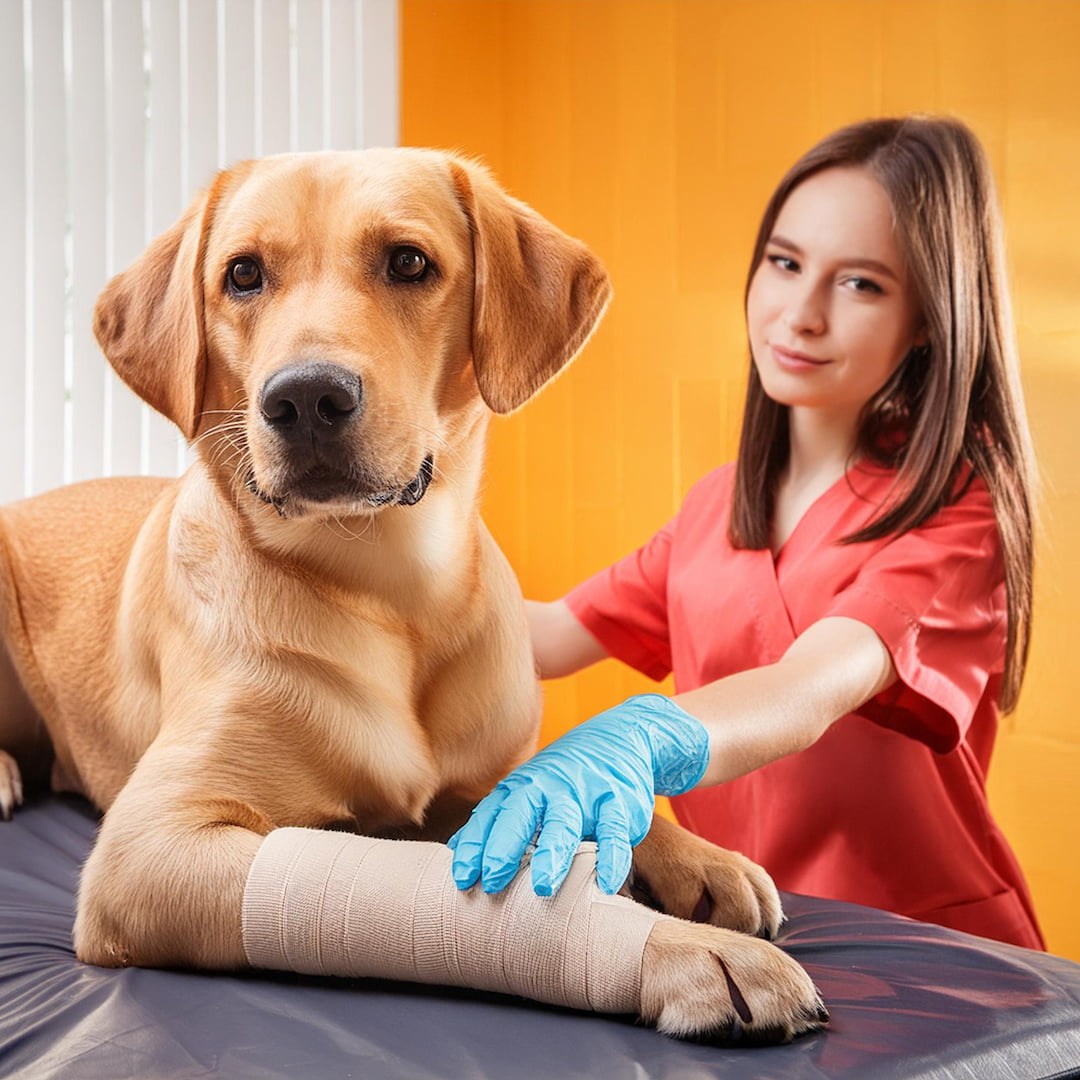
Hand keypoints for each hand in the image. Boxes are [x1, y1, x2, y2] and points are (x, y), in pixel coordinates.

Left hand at [448, 694, 708, 895]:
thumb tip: (456, 852)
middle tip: (491, 882)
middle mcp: (548, 788)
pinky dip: (611, 857)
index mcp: (522, 788)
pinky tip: (606, 883)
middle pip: (521, 816)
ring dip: (553, 853)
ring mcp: (584, 793)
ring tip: (543, 888)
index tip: (461, 879)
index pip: (491, 817)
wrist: (622, 739)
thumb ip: (496, 820)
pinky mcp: (618, 801)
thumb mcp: (529, 792)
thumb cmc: (565, 780)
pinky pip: (614, 831)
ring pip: (565, 823)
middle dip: (504, 848)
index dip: (476, 847)